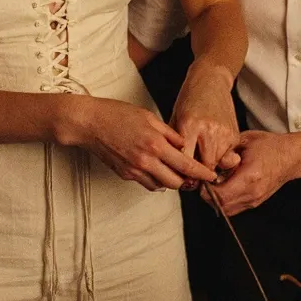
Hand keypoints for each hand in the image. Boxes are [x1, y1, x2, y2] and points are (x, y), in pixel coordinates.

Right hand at [69, 96, 220, 191]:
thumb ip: (169, 134)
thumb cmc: (118, 114)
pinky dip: (156, 179)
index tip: (211, 176)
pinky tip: (157, 168)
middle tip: (193, 174)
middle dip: (187, 180)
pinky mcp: (125, 174)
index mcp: (155, 144)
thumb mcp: (149, 117)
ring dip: (171, 180)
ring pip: (162, 186)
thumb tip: (185, 145)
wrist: (89, 123)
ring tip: (174, 169)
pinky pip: (147, 183)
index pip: (186, 165)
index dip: (202, 173)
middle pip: (176, 182)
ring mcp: (134, 170)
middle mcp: (146, 161)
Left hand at [170, 58, 240, 177]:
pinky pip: (227, 156)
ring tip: (201, 160)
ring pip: (217, 164)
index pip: (186, 161)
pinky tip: (212, 149)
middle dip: (197, 174)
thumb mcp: (175, 119)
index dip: (182, 174)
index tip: (180, 179)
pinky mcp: (234, 134)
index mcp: (189, 126)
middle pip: (204, 167)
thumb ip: (175, 144)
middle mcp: (208, 130)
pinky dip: (220, 158)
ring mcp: (224, 132)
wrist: (211, 81)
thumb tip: (174, 168)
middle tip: (190, 174)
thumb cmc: (189, 99)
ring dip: (209, 166)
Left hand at [202, 130, 297, 215]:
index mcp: (250, 176)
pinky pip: (234, 208)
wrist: (291, 157)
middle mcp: (253, 192)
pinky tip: (224, 187)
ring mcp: (255, 200)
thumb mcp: (244, 140)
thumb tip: (207, 156)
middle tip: (205, 180)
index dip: (205, 188)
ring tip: (214, 183)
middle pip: (220, 205)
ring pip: (226, 209)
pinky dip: (225, 201)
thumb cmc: (270, 146)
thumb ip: (225, 149)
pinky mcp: (255, 202)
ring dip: (215, 199)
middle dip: (208, 194)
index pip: (219, 194)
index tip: (203, 177)